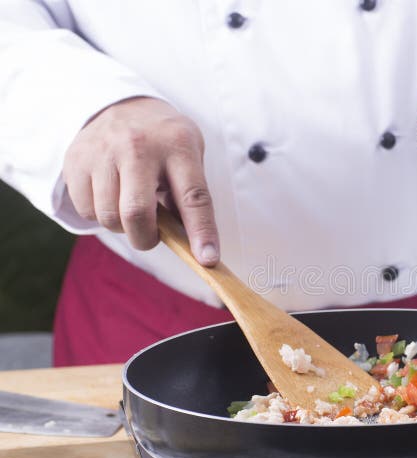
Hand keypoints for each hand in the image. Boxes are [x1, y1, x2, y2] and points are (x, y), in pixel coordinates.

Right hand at [63, 97, 218, 265]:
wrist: (123, 105)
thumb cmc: (164, 141)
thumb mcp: (188, 156)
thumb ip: (189, 196)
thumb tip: (194, 246)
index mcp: (177, 146)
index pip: (194, 197)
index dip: (201, 233)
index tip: (207, 260)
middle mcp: (139, 147)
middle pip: (137, 213)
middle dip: (146, 239)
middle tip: (151, 235)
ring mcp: (103, 151)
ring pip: (109, 217)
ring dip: (123, 227)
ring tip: (130, 207)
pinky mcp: (76, 160)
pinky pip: (86, 210)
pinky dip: (100, 215)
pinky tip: (110, 196)